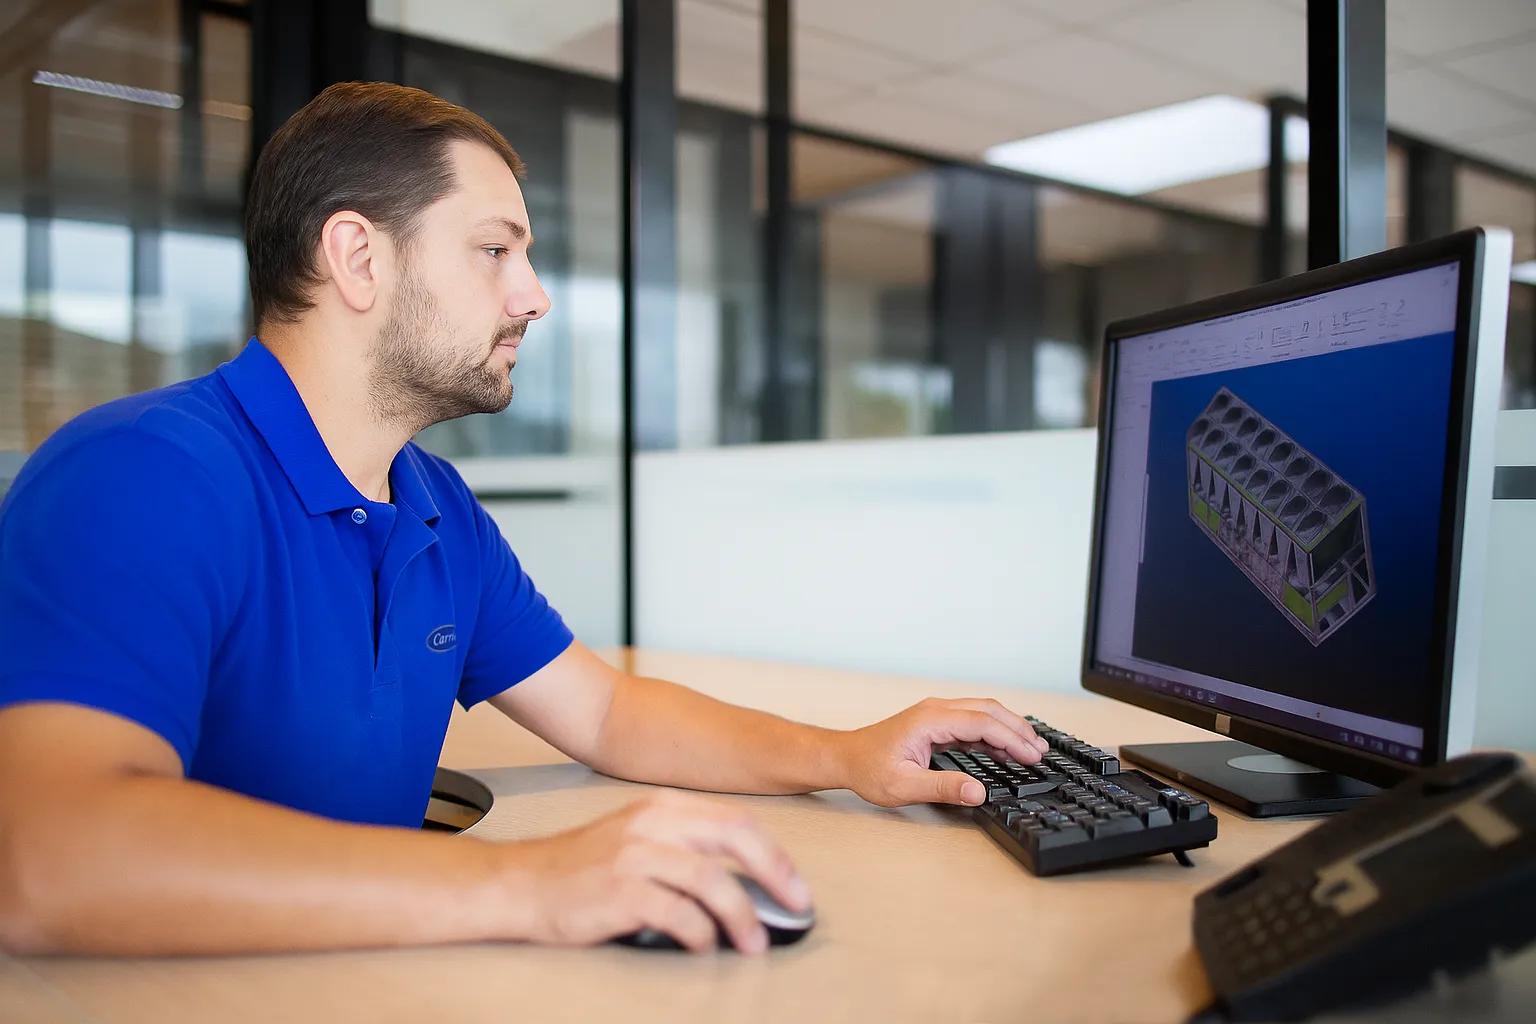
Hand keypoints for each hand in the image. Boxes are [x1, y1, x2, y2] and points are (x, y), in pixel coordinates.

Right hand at [500, 790, 809, 954]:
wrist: (520, 884)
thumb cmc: (581, 869)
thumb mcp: (637, 838)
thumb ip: (684, 846)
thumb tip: (745, 880)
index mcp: (662, 806)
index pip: (736, 820)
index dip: (774, 854)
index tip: (795, 886)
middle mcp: (652, 822)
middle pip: (735, 837)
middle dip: (775, 874)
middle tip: (795, 907)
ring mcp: (635, 854)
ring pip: (712, 879)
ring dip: (742, 916)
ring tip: (753, 943)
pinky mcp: (619, 890)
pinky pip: (678, 913)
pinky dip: (700, 934)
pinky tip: (704, 947)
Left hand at [836, 697, 1049, 807]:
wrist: (846, 758)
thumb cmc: (868, 769)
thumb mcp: (904, 786)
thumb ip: (943, 788)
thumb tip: (977, 792)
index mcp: (930, 720)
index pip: (982, 723)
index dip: (1011, 738)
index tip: (1032, 755)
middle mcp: (935, 710)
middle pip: (987, 710)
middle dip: (1017, 729)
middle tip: (1040, 751)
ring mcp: (936, 714)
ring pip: (982, 713)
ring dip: (1008, 729)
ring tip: (1032, 749)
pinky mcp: (936, 723)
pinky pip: (972, 722)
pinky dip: (993, 734)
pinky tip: (1006, 750)